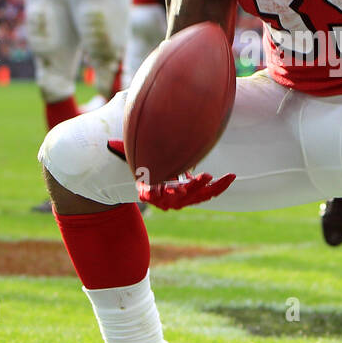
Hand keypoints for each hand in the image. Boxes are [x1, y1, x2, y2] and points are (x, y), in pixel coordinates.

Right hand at [106, 139, 234, 209]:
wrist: (154, 186)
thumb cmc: (144, 169)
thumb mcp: (134, 160)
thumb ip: (122, 150)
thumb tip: (109, 141)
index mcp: (153, 193)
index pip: (159, 195)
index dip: (168, 191)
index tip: (176, 186)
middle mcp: (169, 200)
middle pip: (183, 197)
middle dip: (195, 187)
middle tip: (205, 176)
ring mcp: (184, 200)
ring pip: (201, 197)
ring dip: (214, 188)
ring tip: (227, 177)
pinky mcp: (196, 196)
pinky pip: (209, 194)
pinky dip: (220, 187)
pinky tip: (231, 177)